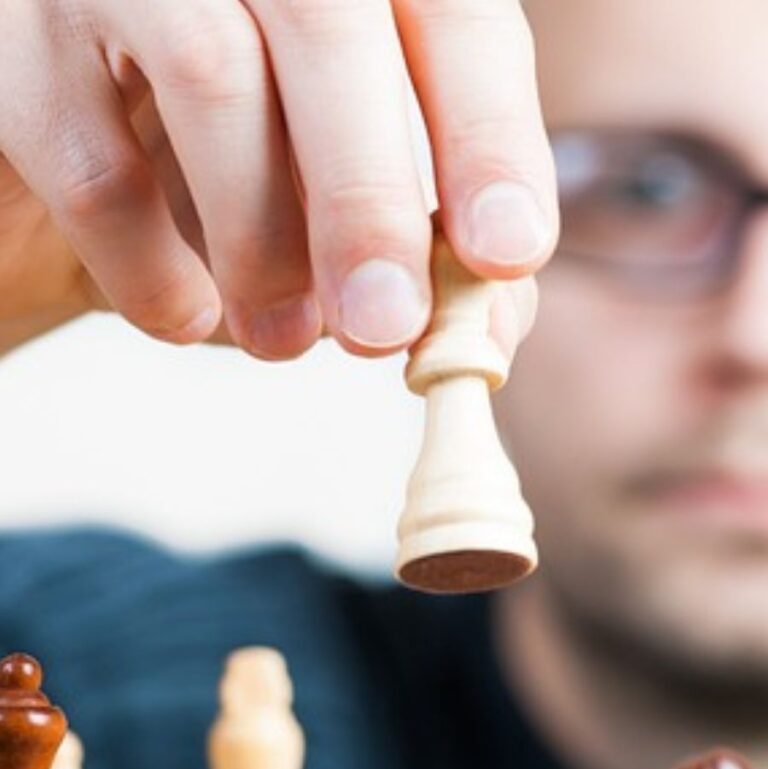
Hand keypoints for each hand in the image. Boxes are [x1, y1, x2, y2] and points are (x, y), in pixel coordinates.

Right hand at [0, 0, 557, 360]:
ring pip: (212, 73)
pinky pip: (93, 161)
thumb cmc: (220, 174)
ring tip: (282, 340)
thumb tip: (491, 331)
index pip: (451, 15)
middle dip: (367, 198)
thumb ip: (424, 249)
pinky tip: (185, 315)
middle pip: (329, 21)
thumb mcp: (336, 199)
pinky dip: (150, 270)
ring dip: (261, 243)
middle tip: (384, 330)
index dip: (487, 136)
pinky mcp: (13, 39)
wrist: (57, 164)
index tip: (507, 256)